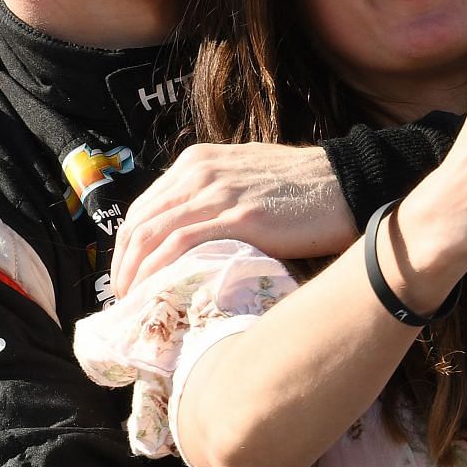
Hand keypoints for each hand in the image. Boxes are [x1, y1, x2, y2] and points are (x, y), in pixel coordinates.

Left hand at [110, 143, 352, 296]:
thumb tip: (188, 232)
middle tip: (122, 298)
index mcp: (196, 162)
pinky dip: (156, 272)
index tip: (127, 275)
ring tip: (133, 304)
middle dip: (122, 265)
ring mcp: (216, 194)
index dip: (127, 246)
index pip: (144, 207)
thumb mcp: (242, 177)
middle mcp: (198, 173)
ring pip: (150, 235)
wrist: (344, 184)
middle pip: (139, 222)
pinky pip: (178, 246)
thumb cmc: (300, 188)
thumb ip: (211, 196)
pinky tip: (153, 293)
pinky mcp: (237, 218)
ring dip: (133, 274)